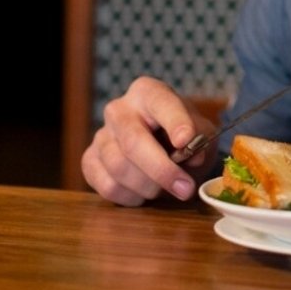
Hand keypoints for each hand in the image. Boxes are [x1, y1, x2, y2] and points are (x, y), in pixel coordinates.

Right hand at [81, 76, 217, 205]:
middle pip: (133, 142)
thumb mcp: (200, 131)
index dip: (174, 122)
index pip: (161, 103)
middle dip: (162, 170)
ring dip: (148, 187)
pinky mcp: (89, 160)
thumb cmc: (181, 136)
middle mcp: (119, 109)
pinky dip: (129, 197)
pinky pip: (106, 185)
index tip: (186, 140)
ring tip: (164, 189)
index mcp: (148, 92)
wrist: (160, 147)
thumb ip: (200, 138)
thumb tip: (192, 156)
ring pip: (118, 167)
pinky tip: (142, 193)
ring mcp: (100, 135)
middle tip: (185, 189)